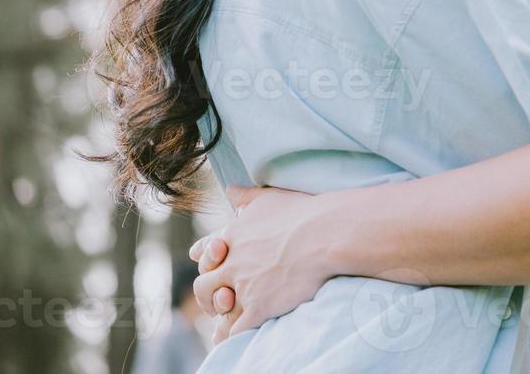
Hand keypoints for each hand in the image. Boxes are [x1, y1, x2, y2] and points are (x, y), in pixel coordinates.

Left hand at [189, 185, 334, 343]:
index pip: (204, 251)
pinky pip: (236, 329)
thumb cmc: (303, 213)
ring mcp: (243, 286)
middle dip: (209, 293)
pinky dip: (232, 336)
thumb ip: (246, 195)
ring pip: (217, 307)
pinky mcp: (258, 307)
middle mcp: (232, 262)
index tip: (207, 262)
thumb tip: (230, 189)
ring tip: (224, 322)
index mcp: (232, 236)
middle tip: (219, 298)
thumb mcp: (270, 197)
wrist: (325, 234)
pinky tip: (235, 339)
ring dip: (220, 315)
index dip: (205, 258)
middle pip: (204, 283)